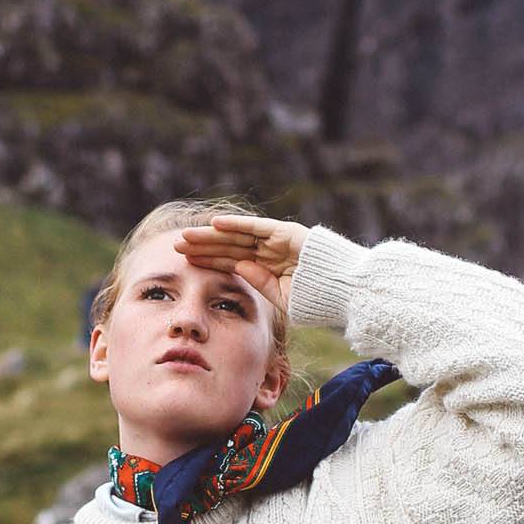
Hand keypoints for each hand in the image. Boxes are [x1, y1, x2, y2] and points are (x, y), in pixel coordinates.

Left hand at [175, 212, 307, 307]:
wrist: (348, 292)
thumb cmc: (319, 299)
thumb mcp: (284, 297)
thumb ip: (261, 283)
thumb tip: (239, 268)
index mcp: (267, 267)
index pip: (230, 261)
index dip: (208, 260)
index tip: (186, 261)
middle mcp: (269, 250)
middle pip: (229, 246)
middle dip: (203, 246)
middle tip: (176, 246)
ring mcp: (277, 240)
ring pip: (237, 235)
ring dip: (211, 235)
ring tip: (186, 236)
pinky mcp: (286, 232)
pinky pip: (257, 227)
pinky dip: (236, 224)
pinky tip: (214, 224)